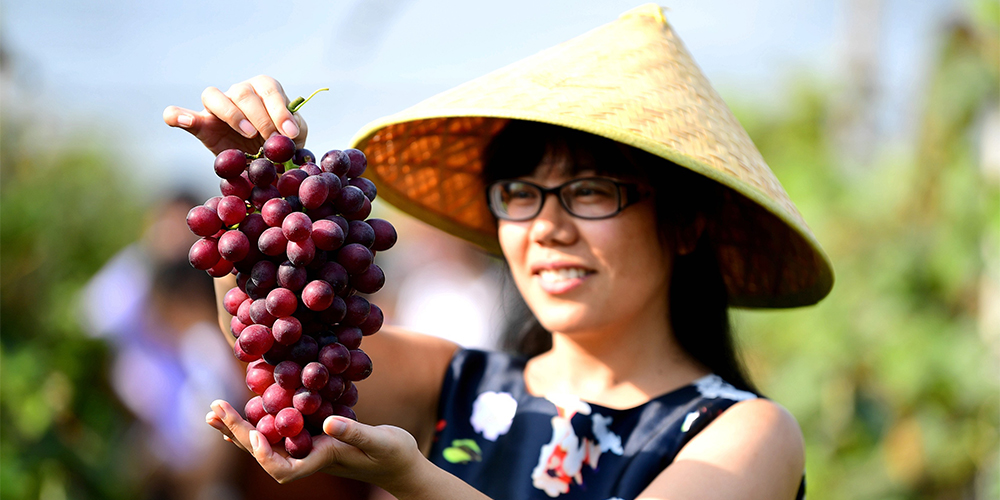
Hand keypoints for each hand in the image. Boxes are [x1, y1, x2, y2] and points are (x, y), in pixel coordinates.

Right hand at [163, 75, 307, 155]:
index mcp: (264, 89)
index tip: (289, 133)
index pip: (268, 89)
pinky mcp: (201, 125)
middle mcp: (239, 92)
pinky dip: (177, 115)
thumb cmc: (282, 144)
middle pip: (243, 93)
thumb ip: (294, 130)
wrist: (267, 163)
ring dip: (231, 113)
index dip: (280, 110)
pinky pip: (180, 115)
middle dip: (260, 117)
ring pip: (213, 96)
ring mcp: (217, 106)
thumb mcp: (295, 137)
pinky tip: (181, 121)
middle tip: (270, 139)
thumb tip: (289, 134)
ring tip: (248, 133)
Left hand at [206, 400, 424, 488]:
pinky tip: (247, 415)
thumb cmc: (394, 455)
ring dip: (240, 429)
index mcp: (323, 459)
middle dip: (238, 432)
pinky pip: (279, 434)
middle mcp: (310, 457)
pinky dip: (259, 424)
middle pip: (264, 454)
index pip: (283, 468)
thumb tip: (329, 422)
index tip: (256, 432)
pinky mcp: (314, 439)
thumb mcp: (381, 441)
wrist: (401, 466)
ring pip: (267, 444)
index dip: (264, 454)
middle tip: (214, 409)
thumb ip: (355, 432)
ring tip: (215, 413)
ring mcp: (309, 450)